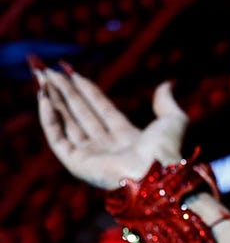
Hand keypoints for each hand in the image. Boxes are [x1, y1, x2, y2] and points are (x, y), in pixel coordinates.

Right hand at [35, 64, 189, 189]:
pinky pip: (57, 137)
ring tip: (41, 77)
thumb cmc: (167, 148)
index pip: (100, 108)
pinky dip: (48, 117)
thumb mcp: (174, 119)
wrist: (157, 172)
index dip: (85, 90)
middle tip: (47, 70)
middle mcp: (107, 146)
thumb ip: (166, 102)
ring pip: (66, 122)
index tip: (71, 72)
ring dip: (52, 100)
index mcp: (127, 137)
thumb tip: (168, 83)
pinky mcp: (76, 163)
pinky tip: (44, 96)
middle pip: (80, 113)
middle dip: (63, 91)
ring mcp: (90, 156)